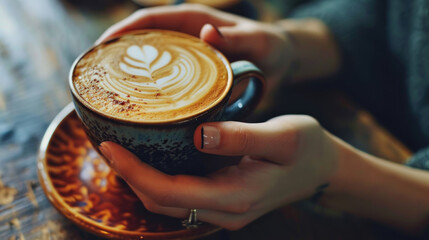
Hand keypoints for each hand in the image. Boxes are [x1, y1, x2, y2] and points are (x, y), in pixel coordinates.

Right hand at [96, 4, 295, 92]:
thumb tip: (208, 32)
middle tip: (95, 81)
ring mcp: (186, 61)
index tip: (98, 50)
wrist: (282, 65)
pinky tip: (142, 114)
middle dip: (115, 58)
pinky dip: (150, 95)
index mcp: (193, 22)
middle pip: (140, 45)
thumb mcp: (261, 42)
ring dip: (129, 79)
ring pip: (149, 67)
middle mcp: (185, 39)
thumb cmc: (272, 48)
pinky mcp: (191, 80)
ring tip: (109, 100)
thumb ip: (239, 38)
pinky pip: (164, 85)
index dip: (120, 32)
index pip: (148, 21)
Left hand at [99, 115, 339, 229]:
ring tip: (122, 151)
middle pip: (161, 203)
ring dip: (140, 181)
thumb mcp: (283, 136)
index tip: (110, 146)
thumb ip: (242, 137)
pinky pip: (181, 198)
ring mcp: (224, 211)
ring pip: (168, 205)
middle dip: (129, 177)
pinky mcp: (224, 202)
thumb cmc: (307, 148)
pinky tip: (152, 160)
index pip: (169, 192)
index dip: (134, 172)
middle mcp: (225, 212)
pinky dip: (159, 182)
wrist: (324, 169)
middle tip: (108, 145)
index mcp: (236, 196)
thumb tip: (199, 135)